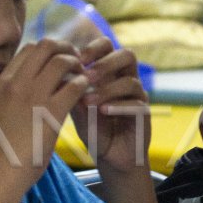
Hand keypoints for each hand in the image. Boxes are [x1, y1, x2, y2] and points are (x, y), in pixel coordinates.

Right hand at [0, 38, 88, 189]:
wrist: (0, 174)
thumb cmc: (4, 149)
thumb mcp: (2, 112)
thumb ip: (15, 95)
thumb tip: (34, 85)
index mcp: (3, 82)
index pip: (30, 48)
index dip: (50, 51)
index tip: (61, 61)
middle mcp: (16, 84)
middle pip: (47, 46)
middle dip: (66, 49)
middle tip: (78, 63)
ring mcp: (33, 96)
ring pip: (63, 61)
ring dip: (79, 66)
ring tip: (86, 78)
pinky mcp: (51, 112)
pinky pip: (76, 85)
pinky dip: (85, 85)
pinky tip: (88, 94)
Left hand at [70, 37, 150, 172]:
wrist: (110, 156)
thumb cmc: (93, 128)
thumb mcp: (77, 108)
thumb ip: (71, 90)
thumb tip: (59, 72)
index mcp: (110, 72)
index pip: (107, 46)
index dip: (93, 47)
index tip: (76, 58)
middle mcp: (127, 79)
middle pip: (127, 55)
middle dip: (106, 63)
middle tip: (87, 75)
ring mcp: (138, 96)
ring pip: (131, 80)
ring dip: (107, 89)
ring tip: (88, 101)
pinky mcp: (144, 114)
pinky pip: (136, 104)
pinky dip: (118, 106)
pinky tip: (103, 111)